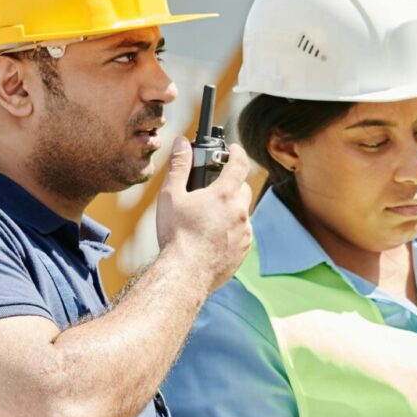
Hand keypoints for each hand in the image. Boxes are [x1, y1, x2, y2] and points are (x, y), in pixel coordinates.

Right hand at [157, 136, 256, 287]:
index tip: (234, 149)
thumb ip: (179, 166)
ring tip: (208, 216)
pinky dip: (232, 230)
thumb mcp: (171, 196)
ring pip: (242, 213)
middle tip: (214, 187)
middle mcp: (240, 212)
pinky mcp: (244, 250)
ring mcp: (245, 232)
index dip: (237, 152)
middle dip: (232, 184)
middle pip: (243, 188)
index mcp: (225, 195)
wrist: (186, 273)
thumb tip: (181, 143)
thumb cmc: (176, 234)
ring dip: (231, 209)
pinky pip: (242, 233)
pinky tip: (213, 236)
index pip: (239, 164)